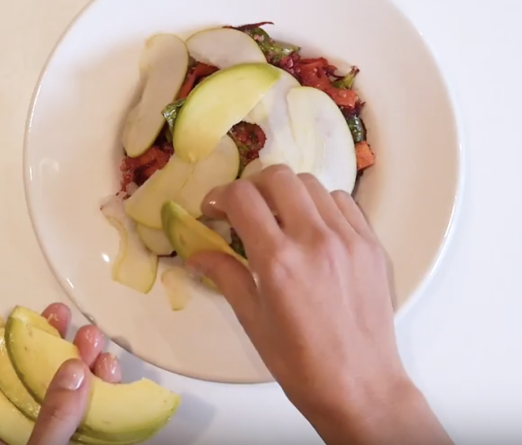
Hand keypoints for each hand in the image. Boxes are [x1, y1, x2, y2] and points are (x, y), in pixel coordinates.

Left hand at [0, 303, 120, 444]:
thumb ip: (51, 416)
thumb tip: (74, 370)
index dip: (11, 346)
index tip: (26, 318)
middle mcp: (28, 428)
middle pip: (39, 377)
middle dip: (55, 344)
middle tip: (64, 317)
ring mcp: (62, 434)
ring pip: (73, 388)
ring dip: (86, 359)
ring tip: (95, 340)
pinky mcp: (89, 438)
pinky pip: (98, 407)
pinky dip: (107, 386)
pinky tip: (111, 368)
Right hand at [188, 165, 452, 444]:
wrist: (361, 387)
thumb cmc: (300, 363)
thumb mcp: (253, 321)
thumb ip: (225, 276)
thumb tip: (195, 254)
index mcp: (278, 261)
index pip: (242, 197)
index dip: (220, 195)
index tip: (214, 210)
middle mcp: (314, 239)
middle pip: (278, 176)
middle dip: (253, 185)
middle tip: (246, 209)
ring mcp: (348, 238)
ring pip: (311, 183)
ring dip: (287, 193)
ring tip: (281, 218)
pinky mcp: (371, 243)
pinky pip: (342, 202)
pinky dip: (320, 205)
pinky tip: (314, 229)